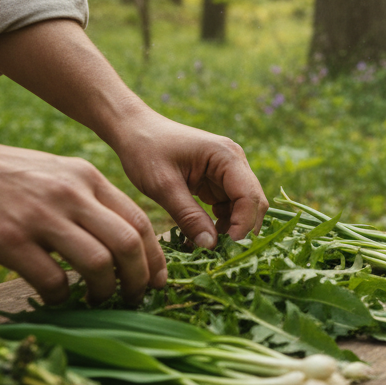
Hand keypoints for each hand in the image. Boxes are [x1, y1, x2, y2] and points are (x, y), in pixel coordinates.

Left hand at [0, 20, 267, 248]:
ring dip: (231, 229)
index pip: (249, 196)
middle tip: (219, 255)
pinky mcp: (218, 181)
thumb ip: (188, 216)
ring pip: (243, 208)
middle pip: (253, 203)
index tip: (225, 248)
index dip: (243, 225)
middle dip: (241, 229)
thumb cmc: (145, 150)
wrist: (132, 129)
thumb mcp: (163, 185)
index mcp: (226, 156)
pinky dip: (220, 224)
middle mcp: (235, 162)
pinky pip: (229, 208)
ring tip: (206, 248)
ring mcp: (228, 172)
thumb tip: (211, 247)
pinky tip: (200, 237)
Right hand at [0, 138, 164, 305]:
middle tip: (135, 298)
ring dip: (105, 291)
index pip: (140, 220)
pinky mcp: (8, 240)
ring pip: (98, 264)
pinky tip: (55, 296)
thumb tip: (118, 239)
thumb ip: (86, 198)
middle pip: (128, 244)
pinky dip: (61, 296)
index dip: (155, 257)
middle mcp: (70, 194)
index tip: (157, 280)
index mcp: (86, 177)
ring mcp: (40, 216)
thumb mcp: (53, 172)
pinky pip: (52, 280)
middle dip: (140, 279)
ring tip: (98, 300)